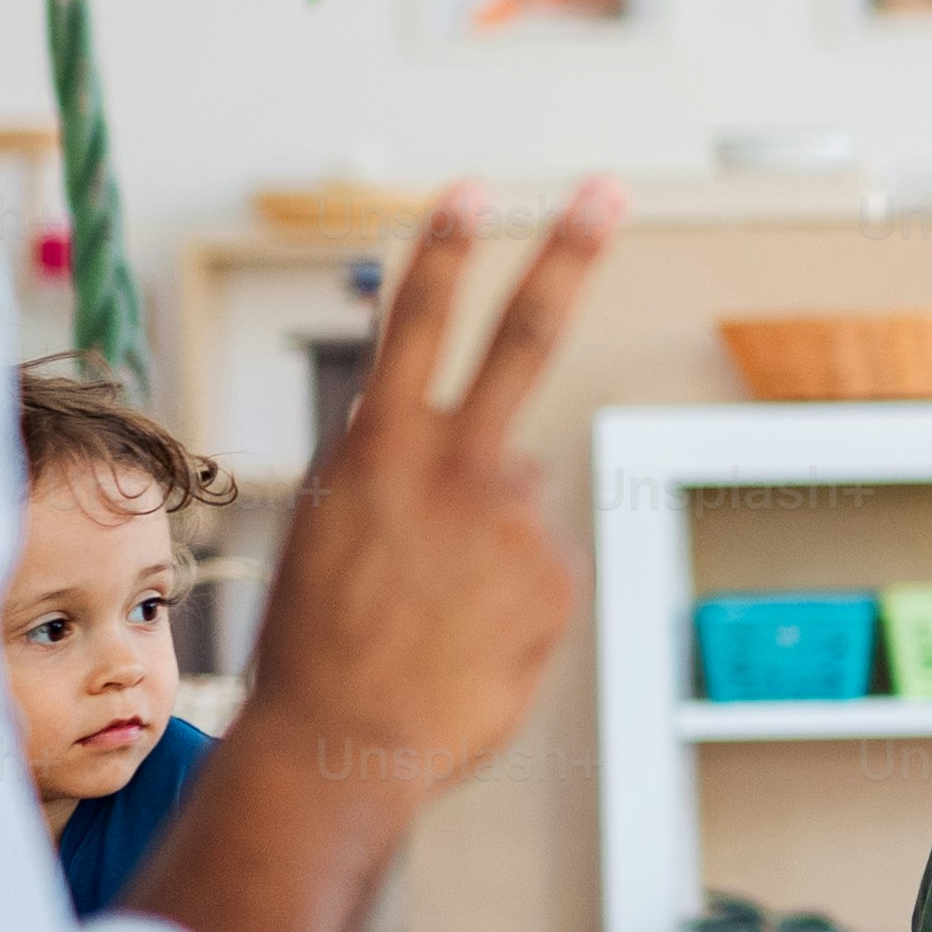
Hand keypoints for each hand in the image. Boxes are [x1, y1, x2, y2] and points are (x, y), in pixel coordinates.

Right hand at [234, 179, 621, 801]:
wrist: (340, 741)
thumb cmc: (321, 643)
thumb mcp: (339, 530)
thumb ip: (415, 476)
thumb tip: (514, 468)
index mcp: (378, 445)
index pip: (417, 323)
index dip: (447, 251)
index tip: (478, 191)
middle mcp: (455, 465)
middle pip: (524, 336)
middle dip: (569, 254)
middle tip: (609, 189)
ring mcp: (516, 518)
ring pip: (516, 500)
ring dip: (483, 544)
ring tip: (431, 614)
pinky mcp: (559, 574)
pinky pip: (539, 566)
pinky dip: (509, 599)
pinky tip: (466, 641)